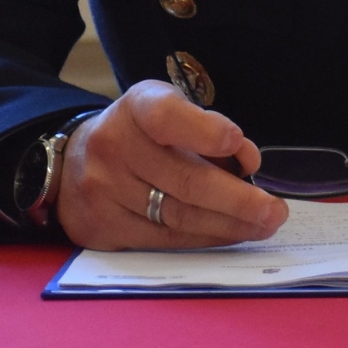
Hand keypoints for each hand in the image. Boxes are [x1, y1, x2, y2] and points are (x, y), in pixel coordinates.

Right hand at [56, 79, 286, 249]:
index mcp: (137, 108)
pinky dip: (203, 238)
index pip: (167, 116)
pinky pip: (162, 239)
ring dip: (228, 225)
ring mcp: (102, 190)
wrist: (73, 162)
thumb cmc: (142, 134)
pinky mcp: (101, 227)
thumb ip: (207, 129)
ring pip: (177, 216)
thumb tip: (247, 162)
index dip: (204, 132)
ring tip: (263, 226)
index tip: (238, 143)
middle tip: (275, 211)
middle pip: (185, 180)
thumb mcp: (171, 112)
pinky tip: (229, 234)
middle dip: (238, 200)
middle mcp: (113, 146)